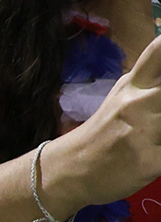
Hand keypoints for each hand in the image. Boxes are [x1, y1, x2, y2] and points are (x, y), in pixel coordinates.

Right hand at [57, 35, 160, 209]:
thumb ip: (150, 86)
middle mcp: (137, 104)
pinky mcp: (149, 161)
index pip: (158, 52)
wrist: (70, 169)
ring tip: (157, 131)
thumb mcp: (122, 100)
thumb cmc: (103, 133)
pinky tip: (158, 153)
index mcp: (132, 85)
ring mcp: (143, 132)